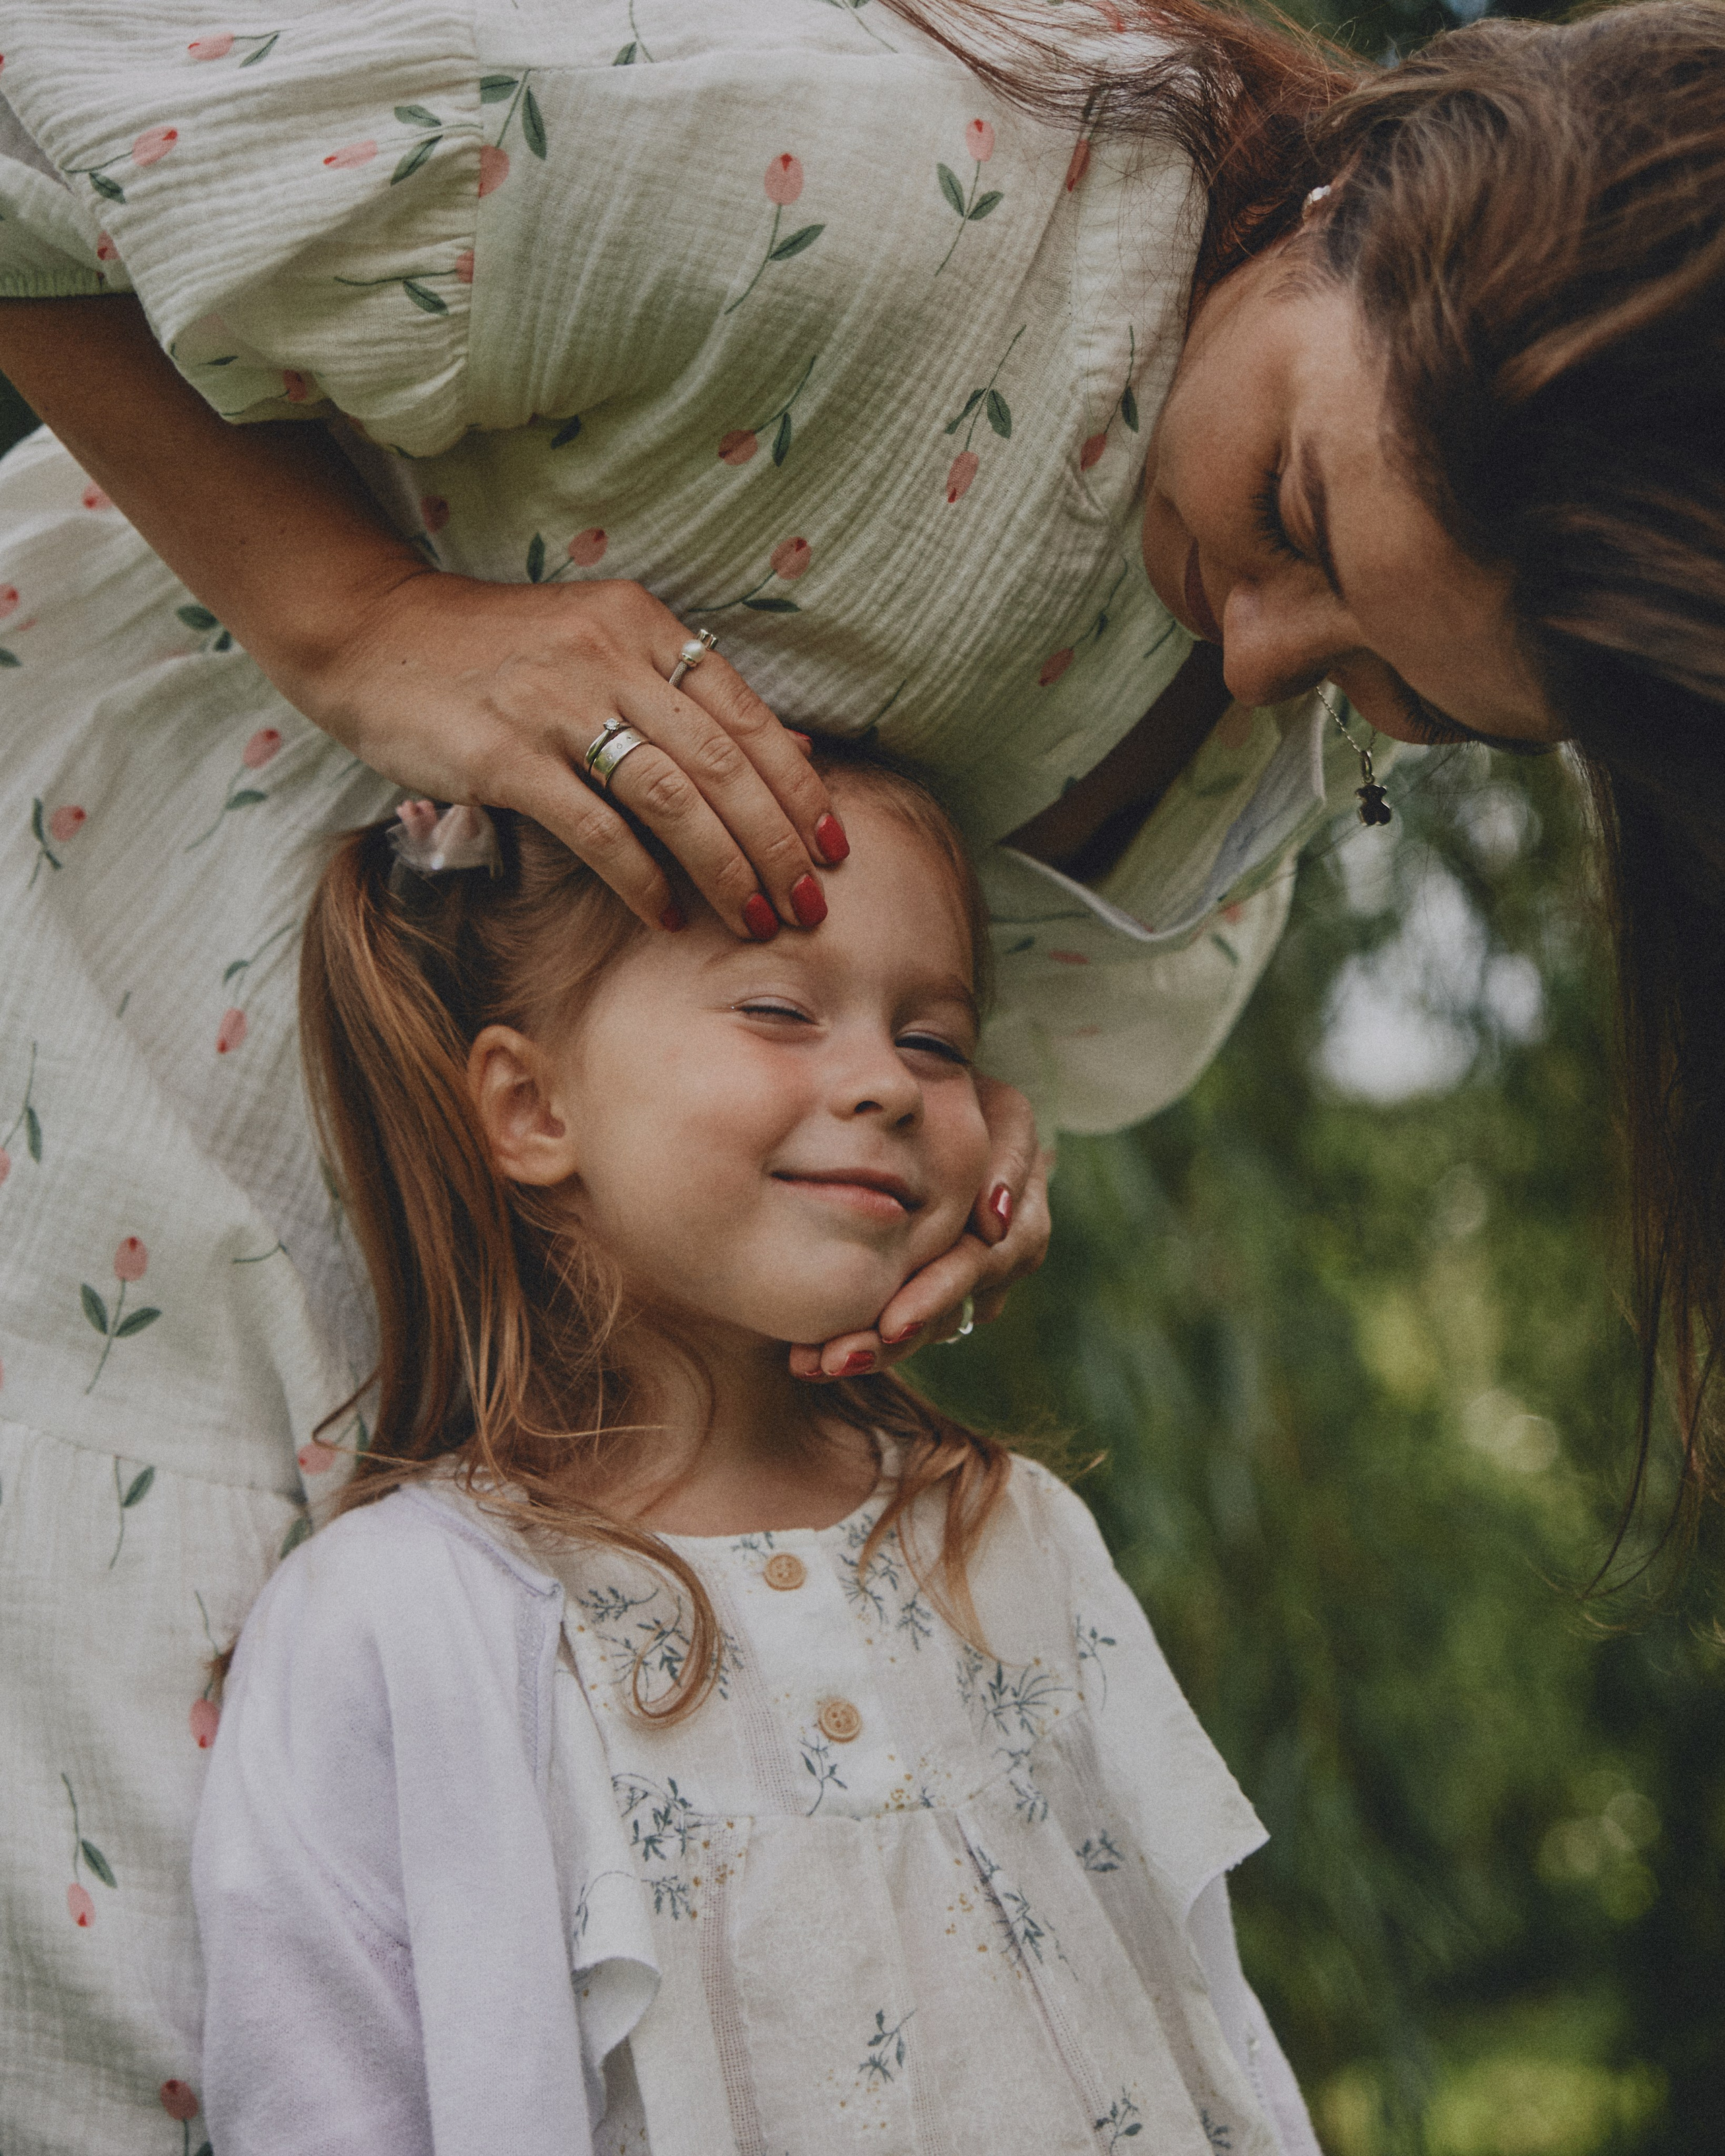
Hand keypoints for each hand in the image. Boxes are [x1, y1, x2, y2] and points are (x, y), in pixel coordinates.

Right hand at [303, 566, 845, 938]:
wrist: (372, 631)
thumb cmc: (498, 653)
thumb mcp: (605, 647)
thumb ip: (691, 696)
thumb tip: (796, 749)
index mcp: (643, 625)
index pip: (747, 714)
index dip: (799, 787)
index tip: (834, 846)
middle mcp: (610, 655)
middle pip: (723, 761)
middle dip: (777, 841)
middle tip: (809, 903)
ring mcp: (557, 704)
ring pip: (672, 796)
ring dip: (725, 867)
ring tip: (756, 919)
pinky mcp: (504, 754)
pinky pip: (595, 828)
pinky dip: (641, 879)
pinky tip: (667, 917)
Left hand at [789, 1076, 1051, 1380]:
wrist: (921, 1080)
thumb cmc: (957, 1083)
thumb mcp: (996, 1106)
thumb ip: (1007, 1154)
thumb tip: (996, 1222)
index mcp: (1019, 1215)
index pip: (985, 1266)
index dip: (937, 1297)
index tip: (891, 1323)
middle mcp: (994, 1253)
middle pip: (950, 1310)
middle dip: (897, 1338)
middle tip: (838, 1358)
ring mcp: (960, 1268)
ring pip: (926, 1325)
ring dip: (875, 1350)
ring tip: (816, 1364)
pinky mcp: (921, 1276)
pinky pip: (897, 1320)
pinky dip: (861, 1338)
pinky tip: (809, 1358)